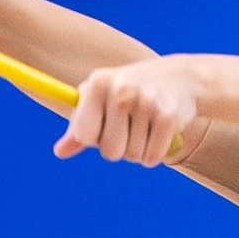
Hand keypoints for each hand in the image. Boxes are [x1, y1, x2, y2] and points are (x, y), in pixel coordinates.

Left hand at [57, 58, 206, 165]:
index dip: (95, 138)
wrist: (179, 79)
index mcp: (98, 84)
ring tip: (147, 124)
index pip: (84, 136)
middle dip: (120, 148)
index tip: (106, 123)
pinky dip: (155, 153)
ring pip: (133, 156)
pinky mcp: (168, 116)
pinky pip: (152, 157)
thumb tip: (59, 152)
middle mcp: (120, 90)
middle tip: (130, 127)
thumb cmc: (129, 93)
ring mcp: (146, 102)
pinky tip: (160, 132)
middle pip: (109, 152)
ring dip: (139, 149)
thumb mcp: (101, 101)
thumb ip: (79, 127)